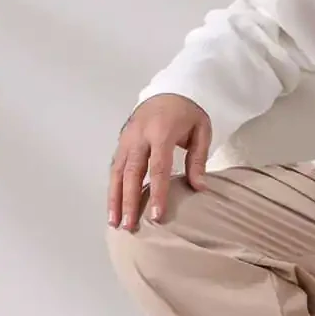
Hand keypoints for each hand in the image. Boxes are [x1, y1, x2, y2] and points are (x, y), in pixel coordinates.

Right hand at [108, 94, 211, 231]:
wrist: (170, 89)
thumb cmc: (188, 112)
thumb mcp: (201, 131)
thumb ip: (198, 159)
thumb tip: (199, 188)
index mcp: (161, 132)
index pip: (158, 168)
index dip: (157, 193)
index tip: (157, 216)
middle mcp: (139, 136)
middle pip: (131, 173)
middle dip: (129, 201)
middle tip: (129, 226)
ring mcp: (127, 138)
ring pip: (117, 171)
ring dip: (114, 198)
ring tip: (114, 222)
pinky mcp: (122, 140)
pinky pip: (115, 166)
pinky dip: (112, 186)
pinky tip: (113, 205)